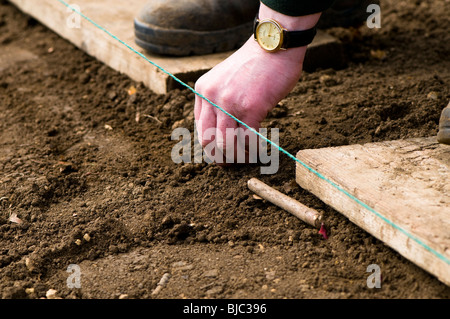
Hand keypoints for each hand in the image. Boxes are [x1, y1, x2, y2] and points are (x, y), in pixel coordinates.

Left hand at [194, 5, 320, 164]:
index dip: (210, 147)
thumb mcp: (225, 79)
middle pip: (208, 142)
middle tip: (232, 164)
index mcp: (203, 91)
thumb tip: (223, 132)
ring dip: (238, 157)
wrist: (274, 46)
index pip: (200, 129)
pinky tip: (261, 150)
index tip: (222, 154)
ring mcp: (229, 103)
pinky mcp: (250, 108)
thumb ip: (219, 101)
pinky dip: (255, 149)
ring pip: (227, 145)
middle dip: (220, 158)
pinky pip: (248, 140)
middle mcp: (211, 97)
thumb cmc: (254, 64)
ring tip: (249, 157)